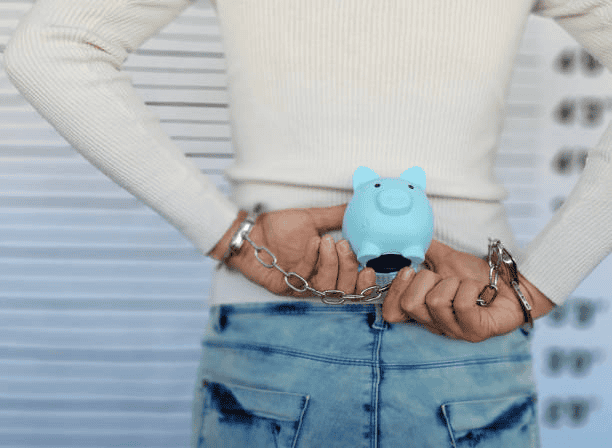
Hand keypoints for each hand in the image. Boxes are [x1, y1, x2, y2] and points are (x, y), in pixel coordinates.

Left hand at [209, 205, 376, 296]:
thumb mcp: (313, 218)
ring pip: (327, 288)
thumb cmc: (279, 227)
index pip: (354, 285)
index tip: (371, 268)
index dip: (365, 283)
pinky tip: (313, 242)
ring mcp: (301, 286)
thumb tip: (358, 205)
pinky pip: (305, 279)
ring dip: (332, 264)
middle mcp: (317, 280)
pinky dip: (312, 258)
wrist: (251, 230)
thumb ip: (337, 216)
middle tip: (343, 246)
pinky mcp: (284, 288)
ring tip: (328, 241)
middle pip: (344, 290)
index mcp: (328, 268)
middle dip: (349, 268)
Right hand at [382, 239, 555, 341]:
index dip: (393, 290)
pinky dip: (469, 287)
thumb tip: (406, 237)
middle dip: (427, 280)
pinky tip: (478, 290)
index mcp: (423, 311)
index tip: (409, 269)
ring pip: (434, 302)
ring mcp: (455, 331)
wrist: (512, 283)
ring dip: (453, 282)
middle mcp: (435, 325)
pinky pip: (460, 304)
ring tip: (465, 284)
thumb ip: (423, 251)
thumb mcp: (446, 259)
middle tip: (445, 278)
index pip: (391, 313)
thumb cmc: (478, 276)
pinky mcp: (475, 331)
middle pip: (409, 304)